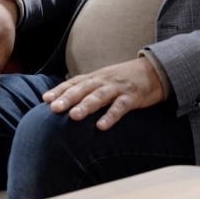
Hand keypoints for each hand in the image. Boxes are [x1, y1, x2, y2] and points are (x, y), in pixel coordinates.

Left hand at [42, 57, 165, 130]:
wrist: (153, 71)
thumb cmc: (123, 79)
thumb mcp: (103, 80)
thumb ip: (86, 88)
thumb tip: (64, 100)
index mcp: (95, 77)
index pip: (73, 83)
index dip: (59, 90)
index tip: (45, 99)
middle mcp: (103, 81)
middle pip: (82, 89)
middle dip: (67, 98)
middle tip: (54, 108)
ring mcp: (117, 88)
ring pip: (99, 97)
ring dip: (85, 106)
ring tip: (73, 116)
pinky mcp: (132, 97)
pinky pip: (120, 107)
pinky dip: (110, 116)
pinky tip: (101, 127)